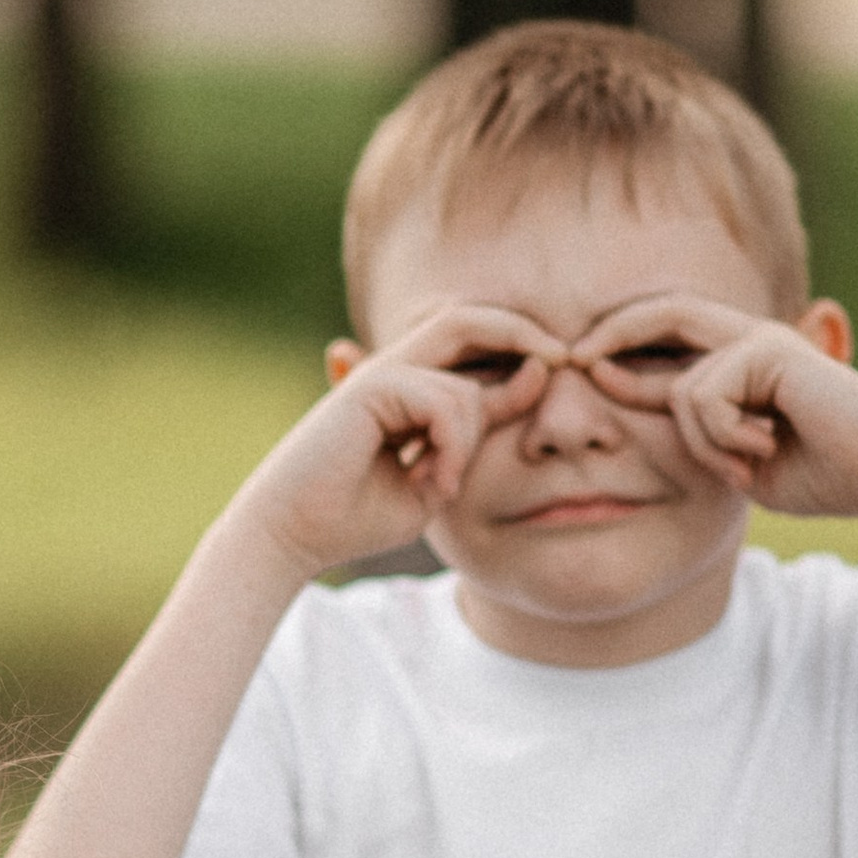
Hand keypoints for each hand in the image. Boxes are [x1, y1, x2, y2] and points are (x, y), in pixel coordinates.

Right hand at [231, 303, 561, 575]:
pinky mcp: (369, 388)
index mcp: (408, 393)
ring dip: (468, 439)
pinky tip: (435, 480)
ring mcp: (379, 377)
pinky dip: (452, 446)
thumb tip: (531, 384)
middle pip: (468, 321)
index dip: (524, 356)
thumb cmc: (354, 518)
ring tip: (444, 482)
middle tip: (565, 356)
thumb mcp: (434, 479)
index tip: (563, 369)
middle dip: (521, 331)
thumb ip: (471, 438)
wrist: (292, 536)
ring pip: (463, 385)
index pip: (475, 354)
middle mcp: (394, 374)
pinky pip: (444, 403)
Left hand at [591, 292, 857, 521]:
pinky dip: (724, 438)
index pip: (671, 341)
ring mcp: (762, 341)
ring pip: (684, 390)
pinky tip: (764, 448)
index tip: (582, 368)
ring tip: (747, 464)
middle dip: (615, 333)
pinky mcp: (770, 350)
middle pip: (665, 313)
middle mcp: (751, 341)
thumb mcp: (741, 462)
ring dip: (704, 444)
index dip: (623, 351)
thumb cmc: (825, 477)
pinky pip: (705, 397)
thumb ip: (700, 436)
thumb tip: (640, 403)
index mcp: (744, 365)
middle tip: (575, 358)